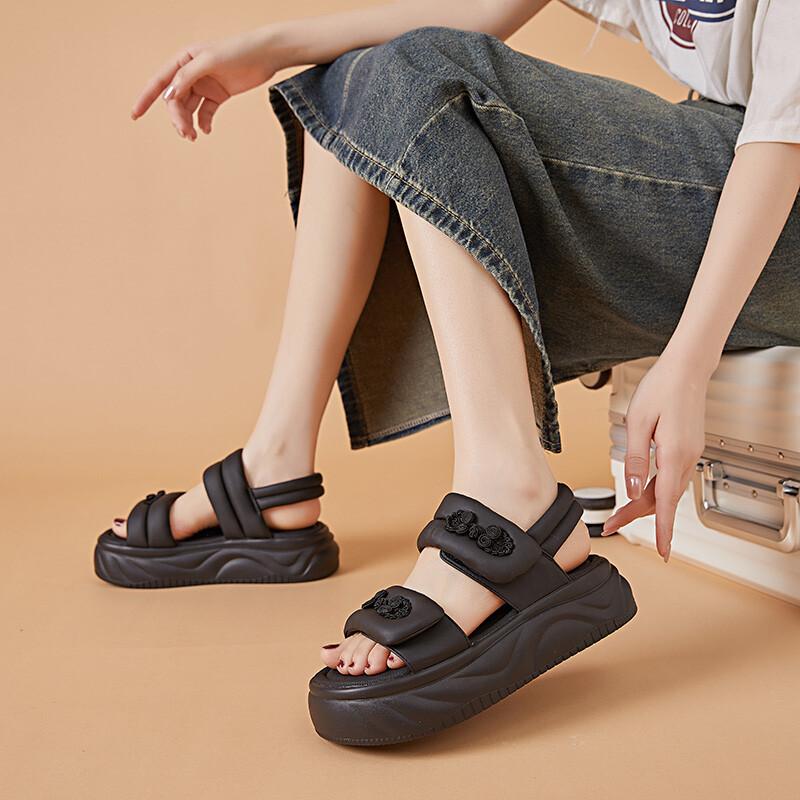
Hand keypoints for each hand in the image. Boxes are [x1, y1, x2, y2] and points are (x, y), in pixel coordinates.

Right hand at [130, 26, 280, 138]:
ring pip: (188, 108)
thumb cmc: (238, 51)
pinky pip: (205, 112)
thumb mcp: (210, 61)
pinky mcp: (218, 95)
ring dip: (188, 123)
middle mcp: (191, 73)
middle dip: (177, 118)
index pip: (159, 82)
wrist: (265, 55)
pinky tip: (206, 130)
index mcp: (183, 60)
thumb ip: (188, 78)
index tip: (135, 115)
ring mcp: (205, 85)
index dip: (145, 98)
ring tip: (194, 136)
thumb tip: (169, 96)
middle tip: (186, 134)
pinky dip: (204, 123)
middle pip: (175, 100)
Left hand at [602, 354, 707, 561]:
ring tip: (619, 513)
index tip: (662, 551)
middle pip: (663, 499)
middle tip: (611, 525)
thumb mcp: (638, 422)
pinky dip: (655, 489)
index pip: (666, 502)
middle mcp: (687, 458)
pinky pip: (670, 477)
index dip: (662, 530)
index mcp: (675, 454)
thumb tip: (632, 487)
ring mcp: (690, 454)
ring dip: (645, 503)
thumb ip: (635, 458)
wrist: (686, 369)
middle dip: (637, 516)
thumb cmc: (662, 388)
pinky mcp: (687, 448)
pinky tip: (641, 491)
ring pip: (666, 489)